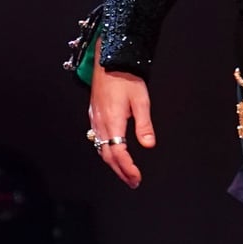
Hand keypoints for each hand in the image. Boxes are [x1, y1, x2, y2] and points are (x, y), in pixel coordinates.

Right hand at [87, 68, 155, 188]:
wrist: (110, 61)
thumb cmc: (126, 78)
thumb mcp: (141, 100)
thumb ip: (144, 125)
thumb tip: (149, 145)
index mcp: (113, 122)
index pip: (119, 153)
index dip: (128, 168)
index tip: (136, 178)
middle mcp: (100, 123)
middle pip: (108, 155)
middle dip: (120, 171)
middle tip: (132, 182)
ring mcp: (95, 120)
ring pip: (101, 149)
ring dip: (113, 163)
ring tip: (124, 172)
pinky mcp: (93, 115)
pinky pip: (96, 139)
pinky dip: (105, 151)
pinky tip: (112, 153)